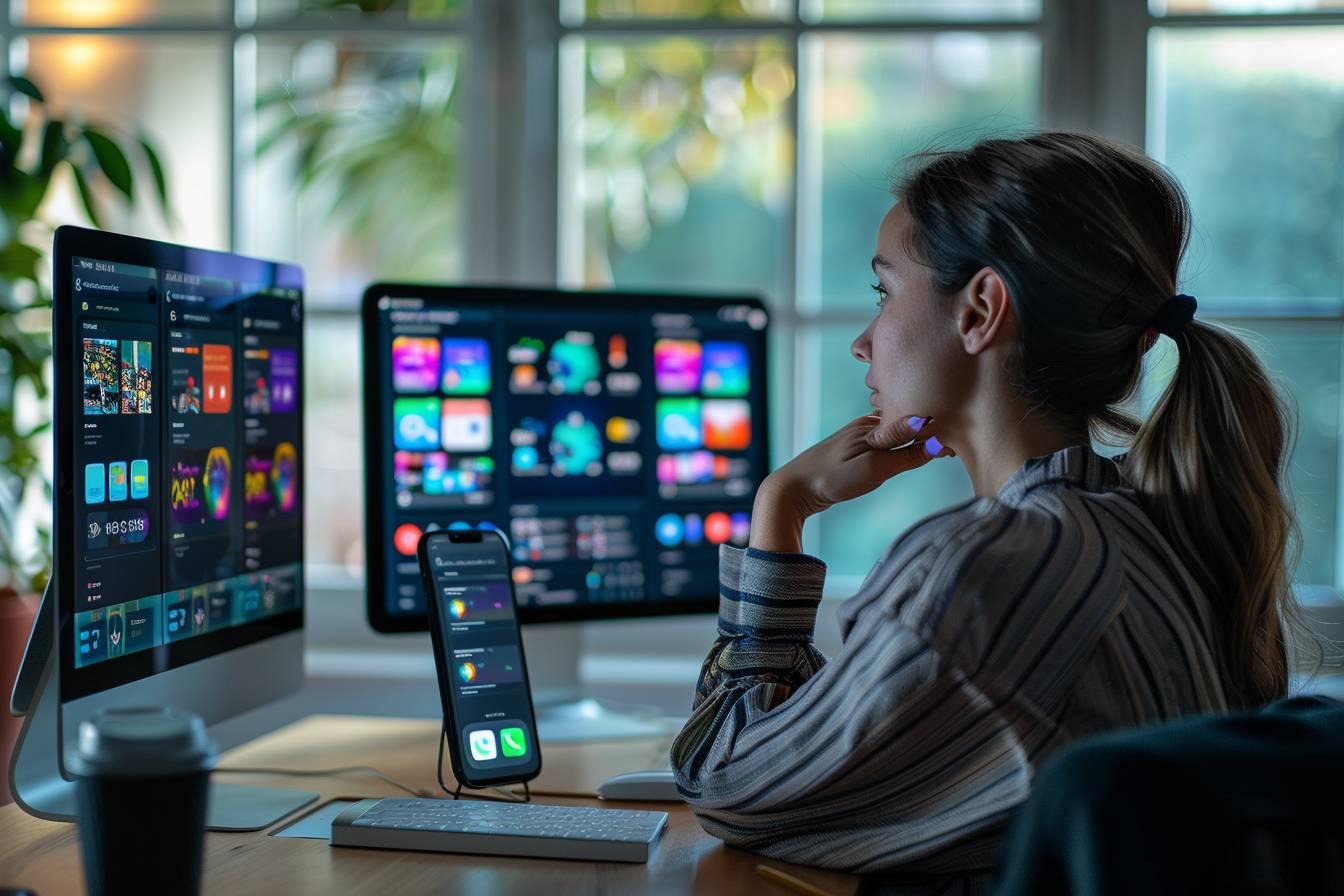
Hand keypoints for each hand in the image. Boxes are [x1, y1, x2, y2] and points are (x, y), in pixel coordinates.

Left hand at [750, 415, 951, 551]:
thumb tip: (937, 442)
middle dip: (930, 430)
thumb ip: (905, 456)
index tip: (960, 439)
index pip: (916, 422)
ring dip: (916, 438)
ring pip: (897, 433)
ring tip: (940, 444)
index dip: (939, 430)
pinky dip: (902, 446)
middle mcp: (867, 425)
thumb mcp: (873, 469)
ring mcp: (860, 437)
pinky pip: (886, 443)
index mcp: (873, 426)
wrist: (792, 489)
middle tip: (956, 442)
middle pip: (908, 424)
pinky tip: (908, 450)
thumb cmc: (832, 479)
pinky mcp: (855, 450)